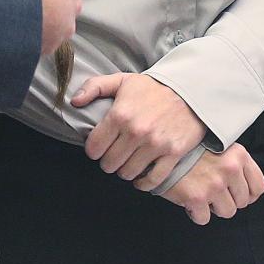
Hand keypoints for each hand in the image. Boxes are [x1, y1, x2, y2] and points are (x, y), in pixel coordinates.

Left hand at [71, 73, 205, 189]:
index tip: (97, 148)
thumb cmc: (152, 88)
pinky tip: (140, 177)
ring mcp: (155, 144)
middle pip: (110, 163)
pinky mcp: (172, 154)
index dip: (92, 150)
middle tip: (111, 157)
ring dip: (124, 171)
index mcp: (120, 114)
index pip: (94, 147)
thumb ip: (94, 87)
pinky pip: (152, 180)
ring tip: (125, 163)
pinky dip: (143, 183)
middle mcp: (136, 131)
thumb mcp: (121, 80)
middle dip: (107, 162)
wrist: (189, 91)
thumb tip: (74, 102)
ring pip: (128, 173)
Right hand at [163, 143, 263, 223]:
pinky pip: (204, 219)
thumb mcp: (216, 144)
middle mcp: (229, 168)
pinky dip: (195, 212)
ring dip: (213, 206)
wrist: (157, 147)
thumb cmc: (188, 147)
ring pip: (227, 212)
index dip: (246, 193)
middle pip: (242, 202)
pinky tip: (187, 197)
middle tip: (209, 186)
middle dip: (227, 199)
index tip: (234, 191)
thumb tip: (247, 187)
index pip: (259, 186)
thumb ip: (234, 160)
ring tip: (199, 190)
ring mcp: (214, 183)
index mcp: (237, 154)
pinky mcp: (197, 197)